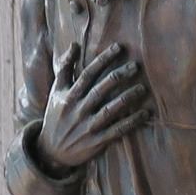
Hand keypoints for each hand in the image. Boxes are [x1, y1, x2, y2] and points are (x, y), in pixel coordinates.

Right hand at [36, 42, 151, 171]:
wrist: (51, 150)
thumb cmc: (57, 115)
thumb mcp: (57, 91)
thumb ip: (65, 68)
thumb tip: (75, 44)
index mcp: (68, 95)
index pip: (87, 73)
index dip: (103, 59)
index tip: (119, 47)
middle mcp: (77, 109)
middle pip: (100, 89)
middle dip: (118, 76)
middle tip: (136, 66)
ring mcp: (88, 126)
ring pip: (110, 110)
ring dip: (127, 98)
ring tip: (142, 88)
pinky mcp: (97, 141)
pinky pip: (117, 130)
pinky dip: (131, 122)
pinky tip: (145, 114)